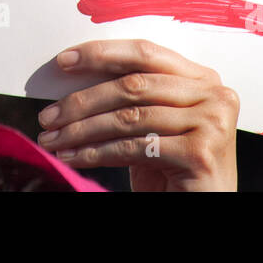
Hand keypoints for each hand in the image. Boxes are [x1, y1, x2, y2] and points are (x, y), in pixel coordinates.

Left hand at [35, 39, 237, 190]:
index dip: (102, 54)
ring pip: (129, 118)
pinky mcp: (200, 154)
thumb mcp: (153, 124)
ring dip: (82, 130)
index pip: (145, 53)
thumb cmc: (173, 168)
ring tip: (53, 139)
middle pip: (133, 86)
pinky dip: (96, 153)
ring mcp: (211, 123)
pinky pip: (134, 148)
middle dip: (83, 101)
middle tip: (48, 115)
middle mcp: (214, 95)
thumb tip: (74, 79)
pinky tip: (73, 157)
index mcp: (203, 78)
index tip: (64, 61)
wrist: (201, 208)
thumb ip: (132, 97)